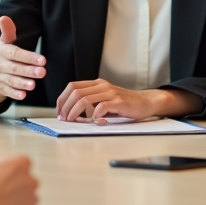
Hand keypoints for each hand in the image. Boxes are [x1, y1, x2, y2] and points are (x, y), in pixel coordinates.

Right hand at [0, 16, 45, 103]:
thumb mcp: (6, 41)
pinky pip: (8, 92)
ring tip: (33, 85)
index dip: (29, 57)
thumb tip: (4, 17)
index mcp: (2, 51)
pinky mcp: (1, 88)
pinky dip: (15, 94)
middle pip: (15, 68)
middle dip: (29, 71)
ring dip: (23, 83)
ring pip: (12, 81)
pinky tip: (23, 95)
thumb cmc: (6, 53)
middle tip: (43, 72)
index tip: (42, 60)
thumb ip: (8, 31)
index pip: (15, 53)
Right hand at [0, 155, 38, 204]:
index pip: (22, 163)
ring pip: (28, 198)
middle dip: (17, 185)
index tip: (4, 174)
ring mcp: (31, 199)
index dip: (12, 169)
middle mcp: (30, 180)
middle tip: (2, 191)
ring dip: (18, 200)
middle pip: (27, 180)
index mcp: (19, 164)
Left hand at [54, 80, 199, 122]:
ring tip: (74, 121)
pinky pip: (101, 107)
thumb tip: (72, 114)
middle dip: (66, 107)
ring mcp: (110, 93)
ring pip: (84, 99)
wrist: (146, 102)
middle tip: (64, 119)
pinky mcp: (119, 102)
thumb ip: (91, 102)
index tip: (60, 111)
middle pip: (75, 92)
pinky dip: (94, 115)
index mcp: (97, 84)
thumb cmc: (124, 103)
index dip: (62, 99)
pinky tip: (96, 121)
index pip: (72, 86)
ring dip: (75, 112)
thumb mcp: (105, 99)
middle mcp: (102, 86)